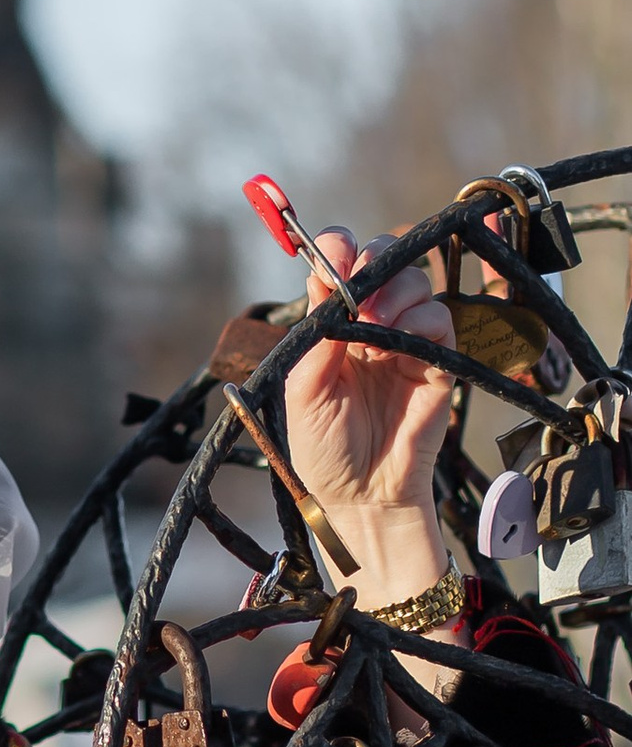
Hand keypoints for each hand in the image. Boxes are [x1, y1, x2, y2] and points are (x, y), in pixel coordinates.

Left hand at [281, 226, 454, 609]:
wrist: (360, 496)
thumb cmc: (324, 448)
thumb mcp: (305, 389)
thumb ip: (317, 332)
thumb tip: (322, 275)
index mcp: (334, 326)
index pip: (342, 268)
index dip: (341, 250)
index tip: (337, 250)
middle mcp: (371, 325)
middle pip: (387, 262)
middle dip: (377, 261)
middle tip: (361, 284)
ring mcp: (407, 342)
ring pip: (417, 283)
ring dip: (397, 290)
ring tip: (375, 321)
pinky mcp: (438, 363)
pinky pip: (441, 322)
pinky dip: (424, 319)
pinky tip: (402, 339)